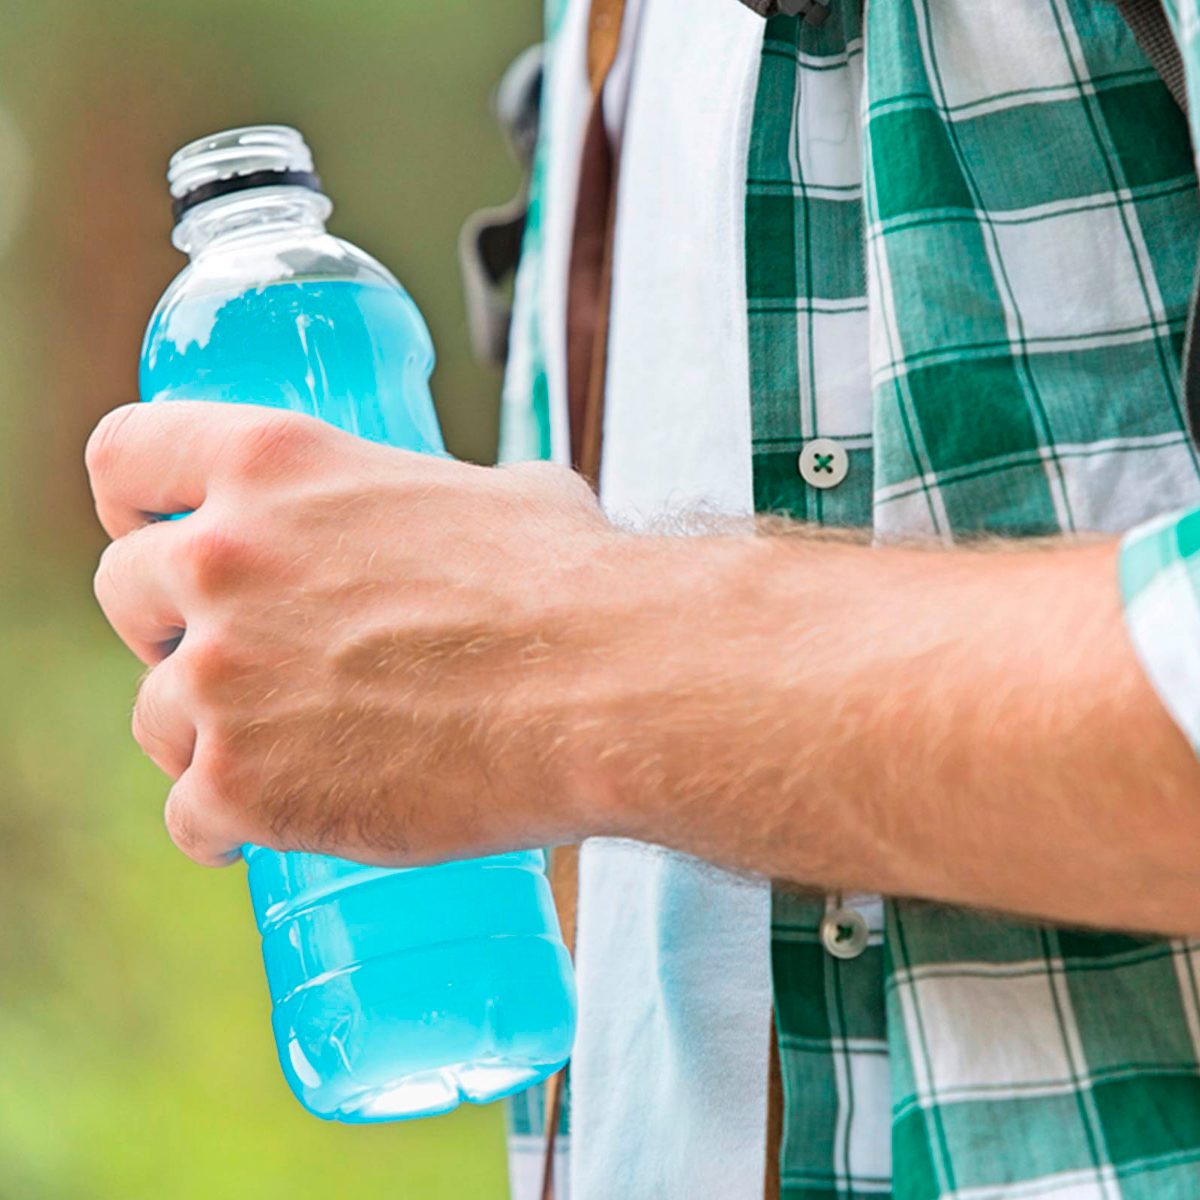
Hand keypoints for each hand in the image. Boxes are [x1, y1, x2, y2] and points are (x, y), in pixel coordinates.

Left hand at [86, 401, 619, 866]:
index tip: (161, 537)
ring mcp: (223, 677)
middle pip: (124, 594)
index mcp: (275, 465)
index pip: (126, 457)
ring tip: (280, 753)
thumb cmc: (567, 584)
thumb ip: (441, 499)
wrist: (603, 687)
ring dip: (204, 735)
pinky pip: (191, 816)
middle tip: (242, 659)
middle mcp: (222, 561)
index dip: (136, 502)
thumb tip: (476, 516)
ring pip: (156, 716)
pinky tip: (267, 824)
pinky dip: (226, 825)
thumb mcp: (496, 495)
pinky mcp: (245, 785)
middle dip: (174, 629)